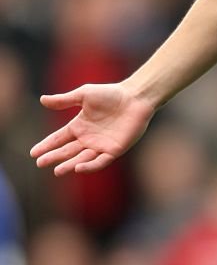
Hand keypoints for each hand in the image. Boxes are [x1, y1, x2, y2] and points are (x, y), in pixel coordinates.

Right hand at [30, 83, 155, 174]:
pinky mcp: (114, 150)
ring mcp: (100, 145)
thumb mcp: (84, 95)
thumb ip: (64, 100)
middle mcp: (88, 138)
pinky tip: (78, 167)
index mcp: (79, 126)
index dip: (46, 145)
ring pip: (81, 158)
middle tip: (40, 163)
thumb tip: (42, 100)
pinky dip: (89, 166)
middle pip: (67, 150)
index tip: (33, 153)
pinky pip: (100, 161)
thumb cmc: (111, 94)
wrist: (135, 97)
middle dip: (54, 157)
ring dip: (69, 165)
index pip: (58, 138)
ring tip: (57, 170)